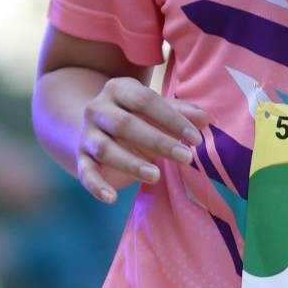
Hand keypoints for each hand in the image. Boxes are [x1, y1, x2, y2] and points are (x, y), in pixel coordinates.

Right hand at [78, 77, 201, 205]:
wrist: (97, 130)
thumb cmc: (137, 118)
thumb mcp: (158, 113)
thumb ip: (181, 113)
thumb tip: (206, 119)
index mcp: (118, 89)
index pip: (145, 100)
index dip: (172, 119)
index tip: (196, 138)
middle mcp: (97, 108)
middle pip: (125, 124)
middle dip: (158, 141)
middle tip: (186, 157)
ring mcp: (87, 134)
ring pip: (106, 149)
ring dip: (131, 164)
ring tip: (156, 176)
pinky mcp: (81, 158)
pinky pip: (86, 172)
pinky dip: (96, 186)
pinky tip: (111, 198)